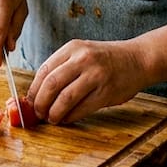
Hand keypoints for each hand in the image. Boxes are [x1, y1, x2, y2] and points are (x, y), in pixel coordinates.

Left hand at [26, 39, 148, 124]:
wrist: (138, 59)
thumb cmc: (106, 59)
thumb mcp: (82, 53)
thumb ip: (62, 68)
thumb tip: (38, 93)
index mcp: (73, 48)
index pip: (44, 70)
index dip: (34, 90)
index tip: (29, 102)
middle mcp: (83, 59)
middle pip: (51, 84)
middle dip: (40, 103)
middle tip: (38, 113)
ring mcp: (96, 75)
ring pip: (65, 99)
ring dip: (54, 113)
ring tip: (52, 118)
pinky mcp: (106, 92)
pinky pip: (82, 108)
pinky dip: (70, 117)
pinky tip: (67, 119)